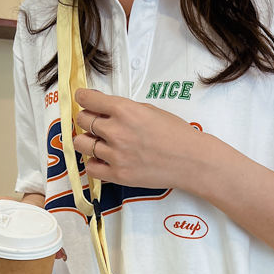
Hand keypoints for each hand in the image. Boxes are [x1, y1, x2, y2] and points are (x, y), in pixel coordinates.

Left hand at [71, 88, 199, 190]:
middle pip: (82, 121)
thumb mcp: (149, 110)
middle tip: (95, 123)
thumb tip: (102, 107)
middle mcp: (116, 131)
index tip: (83, 100)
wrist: (191, 161)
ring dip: (87, 141)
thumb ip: (123, 109)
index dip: (82, 98)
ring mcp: (115, 155)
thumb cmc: (176, 134)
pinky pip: (91, 168)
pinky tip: (102, 159)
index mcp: (124, 110)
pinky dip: (93, 163)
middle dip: (86, 119)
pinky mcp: (118, 175)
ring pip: (82, 144)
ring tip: (98, 142)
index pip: (86, 100)